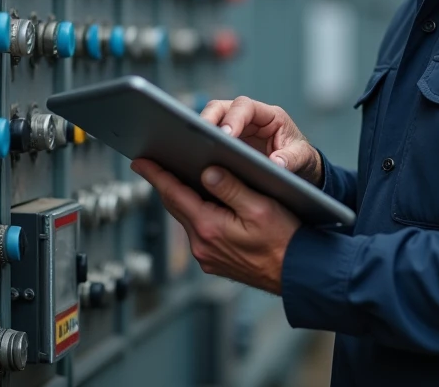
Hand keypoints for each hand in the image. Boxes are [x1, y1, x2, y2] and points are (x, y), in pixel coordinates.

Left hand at [130, 159, 299, 293]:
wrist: (299, 275)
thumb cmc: (285, 240)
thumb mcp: (260, 207)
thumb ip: (231, 188)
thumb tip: (207, 171)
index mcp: (210, 227)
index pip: (174, 194)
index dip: (155, 175)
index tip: (139, 161)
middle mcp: (202, 245)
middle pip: (176, 206)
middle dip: (164, 184)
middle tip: (152, 164)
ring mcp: (207, 256)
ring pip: (187, 218)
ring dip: (181, 198)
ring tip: (177, 178)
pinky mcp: (215, 261)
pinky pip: (198, 231)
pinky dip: (195, 214)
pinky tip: (202, 203)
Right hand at [200, 97, 323, 186]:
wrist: (298, 166)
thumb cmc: (300, 157)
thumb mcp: (302, 158)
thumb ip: (291, 159)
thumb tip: (276, 164)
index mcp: (268, 116)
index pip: (246, 107)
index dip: (234, 118)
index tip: (225, 134)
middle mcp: (248, 118)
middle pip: (221, 108)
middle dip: (208, 120)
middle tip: (198, 137)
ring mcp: (235, 128)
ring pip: (210, 121)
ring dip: (199, 132)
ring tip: (188, 148)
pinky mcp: (226, 142)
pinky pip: (208, 138)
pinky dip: (199, 145)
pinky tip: (190, 160)